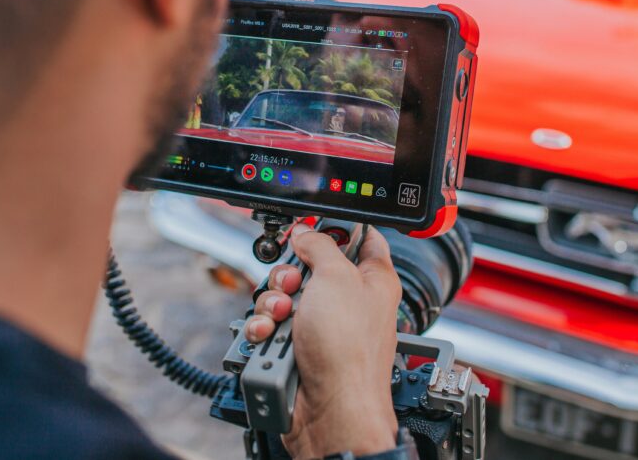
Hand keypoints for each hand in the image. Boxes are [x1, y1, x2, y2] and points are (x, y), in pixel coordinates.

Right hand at [245, 223, 401, 457]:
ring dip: (273, 302)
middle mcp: (349, 302)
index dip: (338, 228)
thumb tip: (306, 233)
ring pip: (286, 295)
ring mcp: (323, 327)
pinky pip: (272, 326)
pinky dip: (265, 328)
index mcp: (373, 280)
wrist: (330, 411)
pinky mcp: (299, 348)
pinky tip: (270, 335)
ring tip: (282, 316)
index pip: (363, 238)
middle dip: (291, 272)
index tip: (316, 225)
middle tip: (293, 283)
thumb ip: (320, 245)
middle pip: (311, 266)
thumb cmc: (350, 352)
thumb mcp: (337, 277)